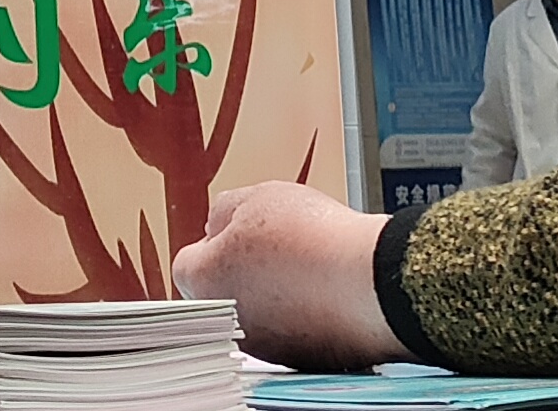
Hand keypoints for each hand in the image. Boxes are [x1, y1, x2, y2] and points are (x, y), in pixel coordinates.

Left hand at [177, 181, 398, 371]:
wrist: (369, 282)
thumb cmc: (312, 240)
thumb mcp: (257, 198)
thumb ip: (224, 211)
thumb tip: (216, 226)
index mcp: (206, 282)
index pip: (187, 265)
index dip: (212, 243)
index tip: (234, 233)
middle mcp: (230, 324)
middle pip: (224, 291)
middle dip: (243, 270)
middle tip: (274, 245)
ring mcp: (266, 346)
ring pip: (261, 314)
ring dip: (276, 294)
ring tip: (308, 265)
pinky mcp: (303, 359)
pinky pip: (295, 331)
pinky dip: (306, 314)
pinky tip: (327, 289)